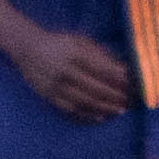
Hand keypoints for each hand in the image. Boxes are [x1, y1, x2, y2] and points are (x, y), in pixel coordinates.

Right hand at [12, 28, 132, 123]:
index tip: (131, 82)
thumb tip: (121, 68)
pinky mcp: (49, 96)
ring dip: (104, 107)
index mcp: (74, 54)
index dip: (117, 77)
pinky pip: (70, 109)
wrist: (27, 48)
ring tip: (119, 111)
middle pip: (94, 87)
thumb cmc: (59, 43)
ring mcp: (55, 85)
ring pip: (84, 101)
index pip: (100, 68)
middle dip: (114, 95)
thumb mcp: (78, 41)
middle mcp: (65, 70)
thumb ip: (98, 52)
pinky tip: (100, 117)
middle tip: (128, 101)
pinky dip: (86, 114)